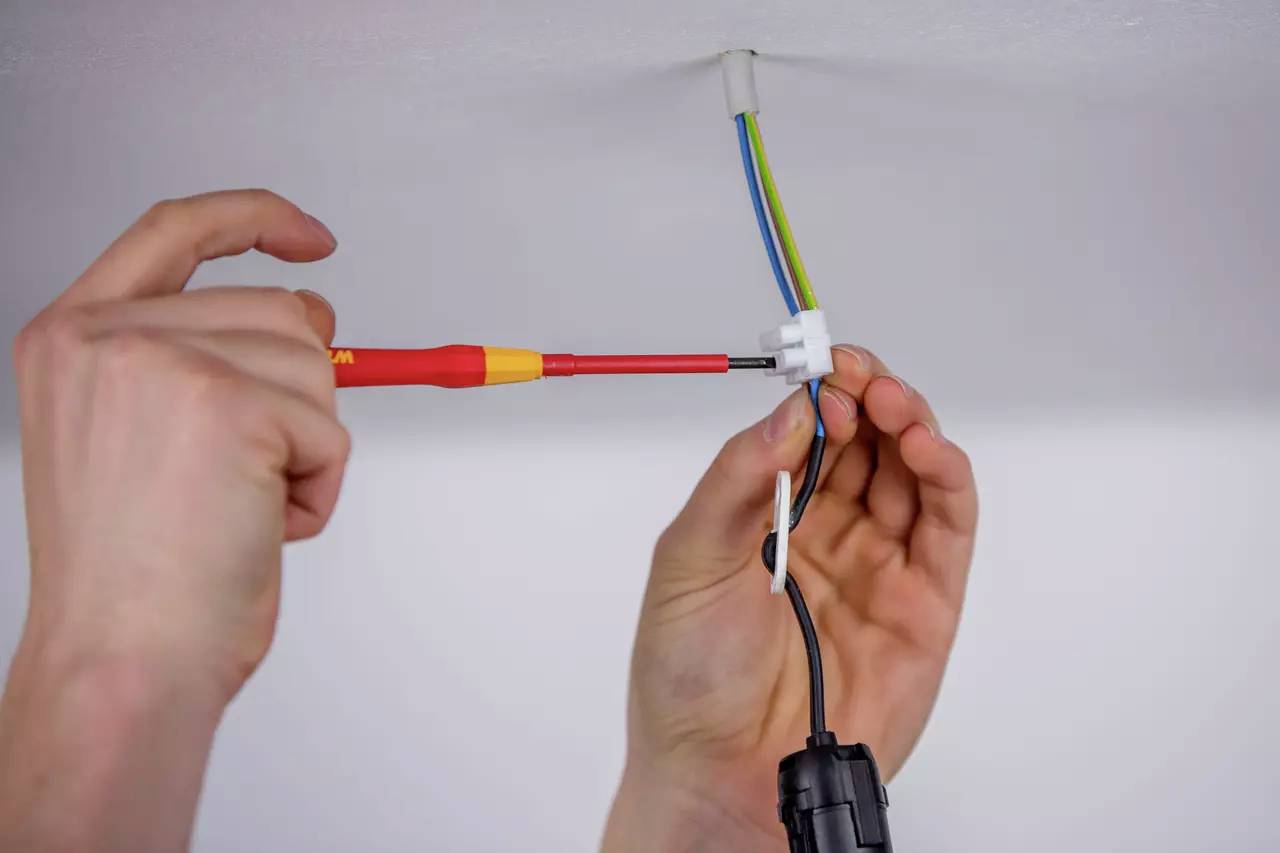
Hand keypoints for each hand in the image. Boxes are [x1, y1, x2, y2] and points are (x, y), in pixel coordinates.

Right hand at [0, 189, 346, 851]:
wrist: (122, 661)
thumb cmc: (139, 574)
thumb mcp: (148, 438)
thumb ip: (209, 358)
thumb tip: (313, 313)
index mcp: (74, 336)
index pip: (174, 230)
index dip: (252, 219)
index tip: (310, 238)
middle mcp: (106, 336)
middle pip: (279, 310)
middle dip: (301, 392)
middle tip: (247, 475)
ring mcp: (163, 363)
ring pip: (316, 366)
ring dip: (307, 445)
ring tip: (240, 507)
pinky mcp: (228, 403)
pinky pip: (332, 429)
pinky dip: (320, 486)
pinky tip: (260, 526)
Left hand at [604, 346, 976, 850]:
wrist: (722, 777)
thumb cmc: (688, 679)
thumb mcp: (688, 560)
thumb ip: (739, 482)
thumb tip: (787, 414)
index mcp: (769, 520)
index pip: (810, 435)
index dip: (820, 396)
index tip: (820, 372)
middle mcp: (828, 536)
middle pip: (870, 443)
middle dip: (869, 398)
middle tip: (857, 379)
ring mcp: (879, 566)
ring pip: (913, 474)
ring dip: (911, 425)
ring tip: (890, 405)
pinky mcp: (924, 605)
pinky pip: (948, 528)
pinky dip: (947, 479)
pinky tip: (927, 448)